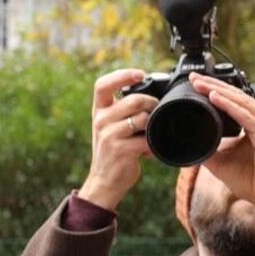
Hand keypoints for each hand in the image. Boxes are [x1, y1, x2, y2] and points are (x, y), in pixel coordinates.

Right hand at [78, 68, 156, 211]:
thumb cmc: (113, 150)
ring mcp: (109, 135)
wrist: (105, 181)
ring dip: (154, 124)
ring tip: (151, 133)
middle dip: (152, 104)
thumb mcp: (110, 126)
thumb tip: (150, 91)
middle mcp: (100, 121)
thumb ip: (123, 109)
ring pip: (143, 118)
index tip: (140, 74)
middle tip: (156, 112)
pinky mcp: (121, 150)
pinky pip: (147, 138)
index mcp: (98, 111)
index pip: (102, 84)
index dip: (122, 75)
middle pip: (134, 100)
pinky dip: (154, 144)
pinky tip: (149, 150)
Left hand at [190, 74, 254, 231]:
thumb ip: (209, 148)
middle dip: (214, 85)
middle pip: (237, 96)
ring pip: (240, 102)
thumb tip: (188, 143)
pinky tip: (214, 97)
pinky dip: (228, 106)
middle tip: (194, 78)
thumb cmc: (254, 181)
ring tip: (199, 84)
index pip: (235, 101)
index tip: (196, 84)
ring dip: (218, 91)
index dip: (216, 90)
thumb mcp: (222, 161)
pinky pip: (245, 116)